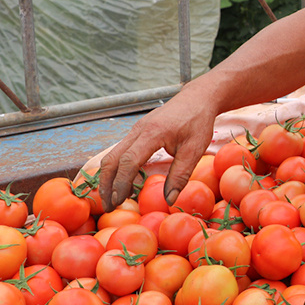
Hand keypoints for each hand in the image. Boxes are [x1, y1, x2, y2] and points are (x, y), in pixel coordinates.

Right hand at [98, 81, 222, 211]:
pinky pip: (119, 152)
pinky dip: (116, 169)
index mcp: (152, 133)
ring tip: (112, 199)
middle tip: (108, 206)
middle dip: (106, 185)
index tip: (119, 201)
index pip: (128, 161)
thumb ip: (180, 175)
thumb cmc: (198, 122)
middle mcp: (137, 130)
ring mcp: (135, 130)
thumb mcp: (195, 149)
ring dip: (108, 178)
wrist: (197, 98)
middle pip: (112, 159)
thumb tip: (168, 200)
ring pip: (112, 155)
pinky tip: (122, 184)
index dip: (121, 183)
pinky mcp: (136, 132)